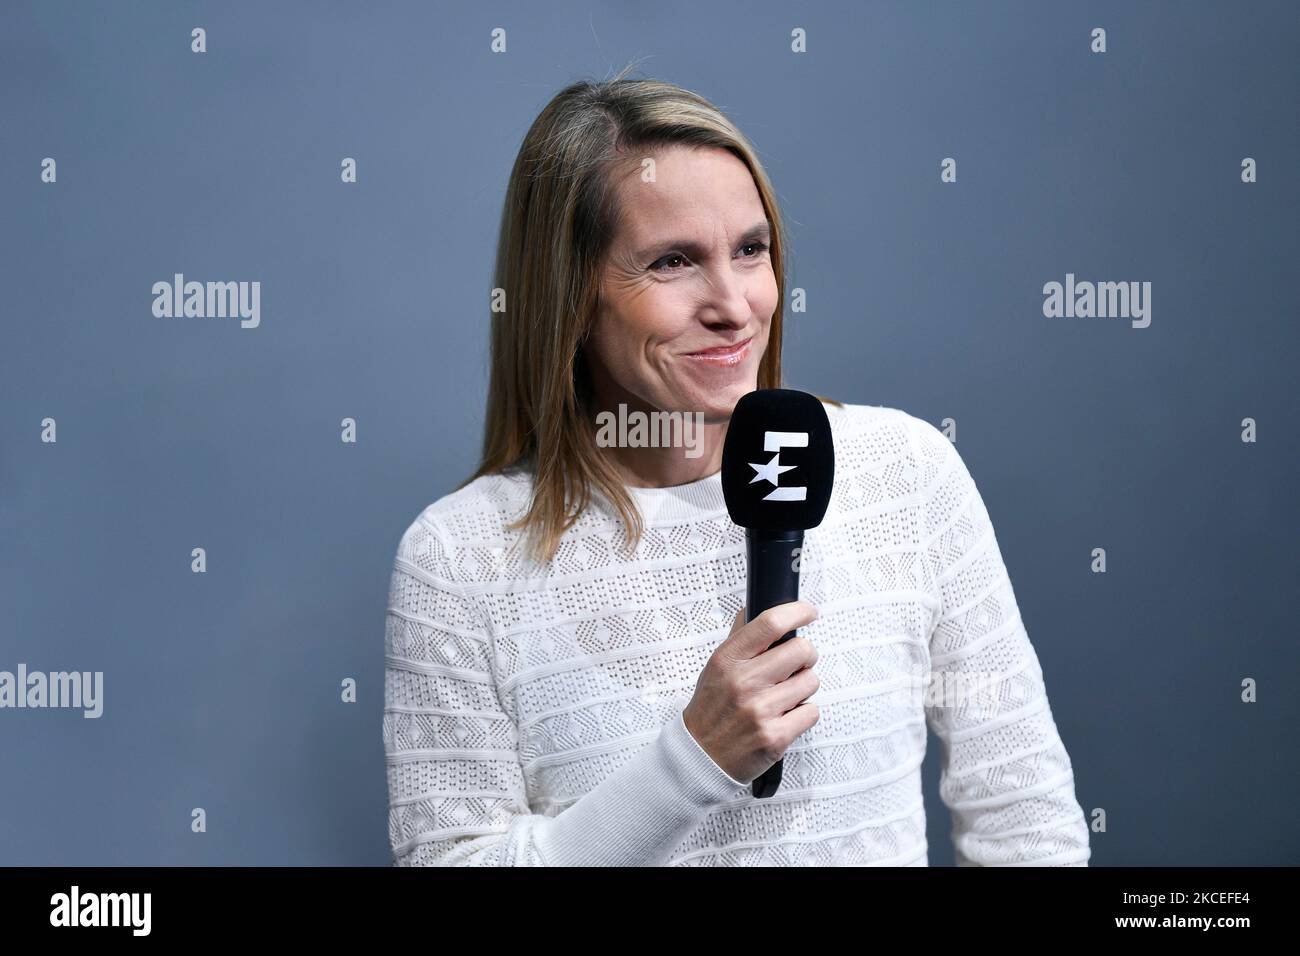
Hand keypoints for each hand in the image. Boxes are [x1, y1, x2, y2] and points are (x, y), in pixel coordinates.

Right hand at [682, 601, 820, 783]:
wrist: (701, 756)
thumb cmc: (711, 710)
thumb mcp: (716, 668)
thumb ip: (738, 639)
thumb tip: (754, 608)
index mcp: (728, 660)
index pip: (770, 623)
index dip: (797, 612)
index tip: (808, 611)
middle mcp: (744, 682)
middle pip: (801, 650)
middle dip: (805, 655)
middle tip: (797, 663)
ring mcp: (761, 710)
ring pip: (811, 682)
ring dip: (803, 687)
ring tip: (784, 695)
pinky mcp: (776, 736)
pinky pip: (811, 711)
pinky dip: (803, 713)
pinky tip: (784, 716)